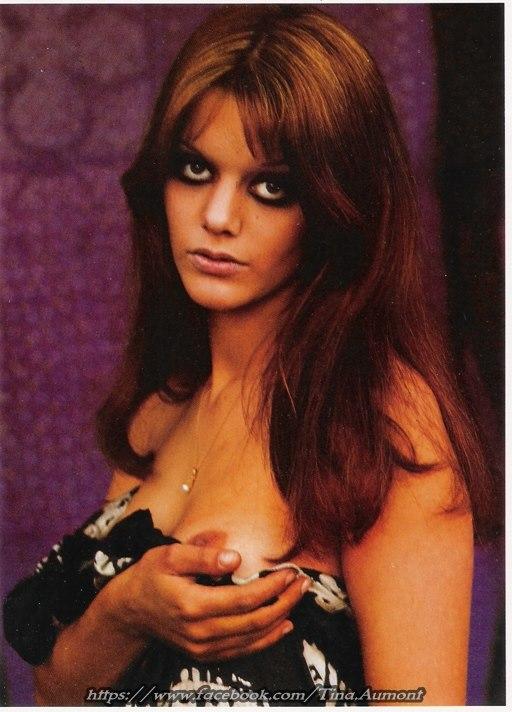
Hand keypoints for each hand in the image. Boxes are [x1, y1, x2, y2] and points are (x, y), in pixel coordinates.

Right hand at [106, 543, 309, 660]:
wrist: (130, 611)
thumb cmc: (151, 576)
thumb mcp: (170, 555)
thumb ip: (202, 555)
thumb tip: (235, 557)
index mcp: (193, 605)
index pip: (244, 600)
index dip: (271, 588)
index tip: (289, 572)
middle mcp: (200, 632)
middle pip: (254, 621)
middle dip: (284, 602)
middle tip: (303, 584)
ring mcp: (203, 647)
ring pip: (252, 639)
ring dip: (281, 619)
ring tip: (298, 598)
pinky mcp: (204, 655)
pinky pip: (242, 651)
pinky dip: (266, 639)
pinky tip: (282, 626)